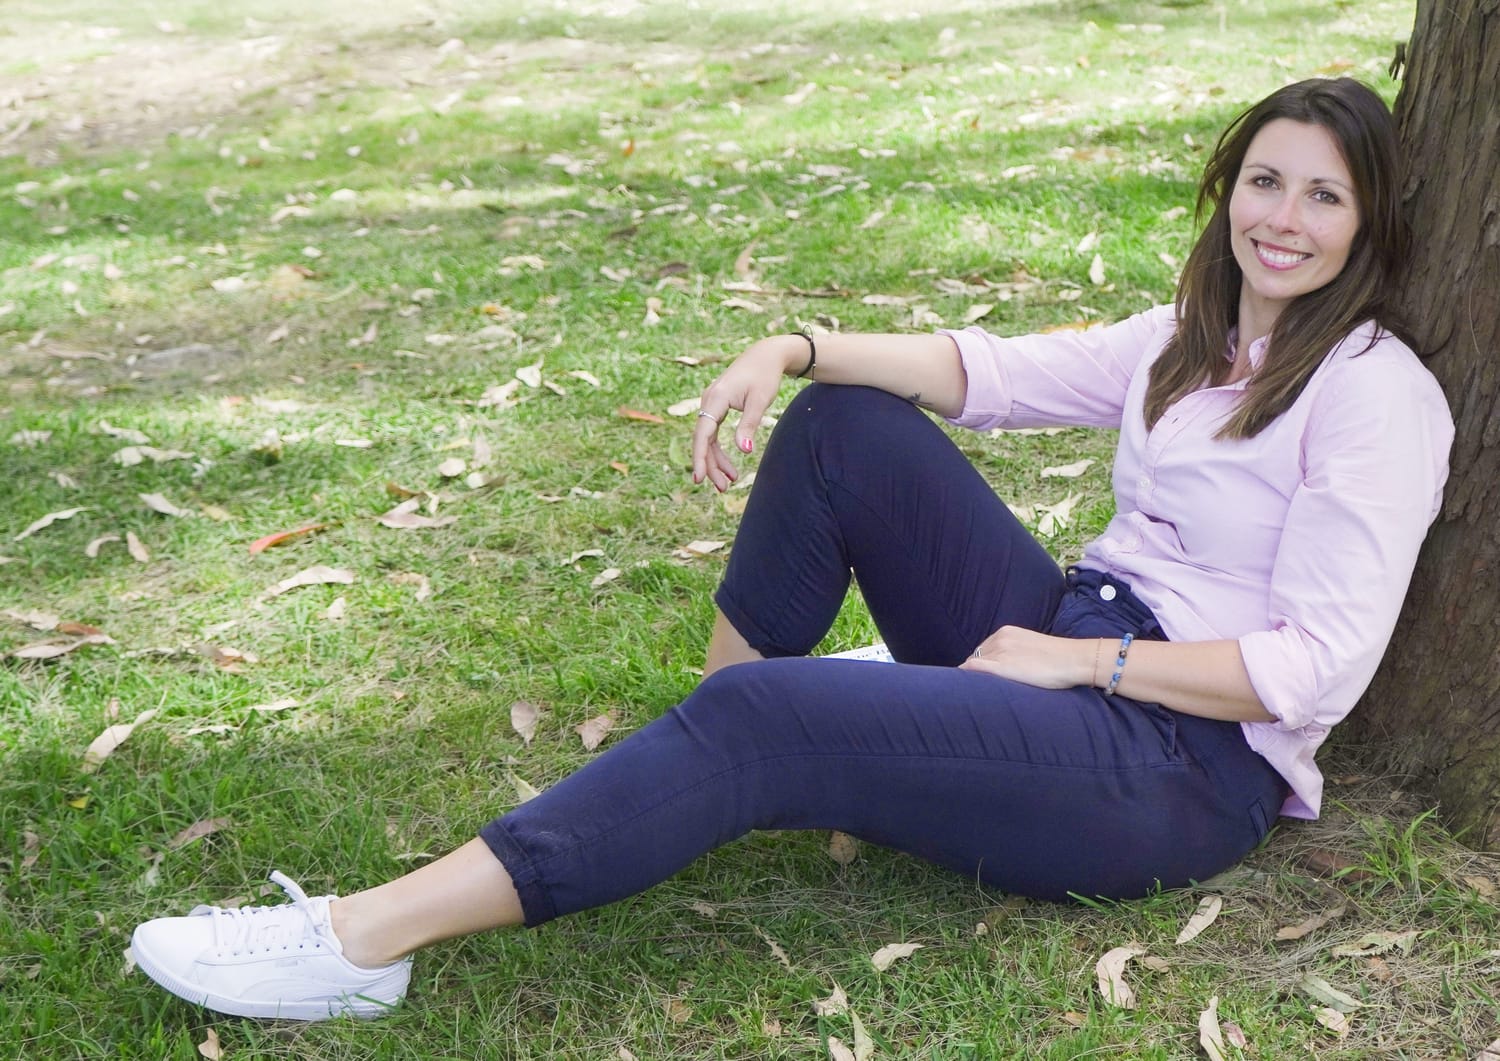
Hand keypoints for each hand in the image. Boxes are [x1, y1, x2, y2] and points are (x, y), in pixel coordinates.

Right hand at [691, 335, 802, 490]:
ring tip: (729, 481)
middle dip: (710, 465)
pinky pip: (713, 432)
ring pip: (707, 438)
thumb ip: (749, 425)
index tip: (698, 478)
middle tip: (723, 488)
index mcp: (716, 398)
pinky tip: (729, 465)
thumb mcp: (760, 401)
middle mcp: (708, 400)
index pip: (703, 433)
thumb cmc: (765, 376)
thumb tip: (744, 450)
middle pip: (703, 439)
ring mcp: (710, 403)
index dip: (700, 457)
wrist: (765, 355)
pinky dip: (719, 450)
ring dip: (716, 461)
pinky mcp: (716, 406)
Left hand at [959, 625, 1095, 689]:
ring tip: (971, 694)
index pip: (982, 650)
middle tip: (974, 690)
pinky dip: (965, 677)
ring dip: (970, 678)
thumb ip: (1015, 653)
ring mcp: (1000, 651)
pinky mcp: (1002, 665)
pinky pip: (973, 668)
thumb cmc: (1059, 659)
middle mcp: (999, 638)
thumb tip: (1008, 667)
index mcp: (1006, 632)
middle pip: (975, 657)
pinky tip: (964, 690)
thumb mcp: (1032, 648)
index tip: (978, 680)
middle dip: (973, 673)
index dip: (979, 666)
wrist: (1074, 660)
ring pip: (972, 664)